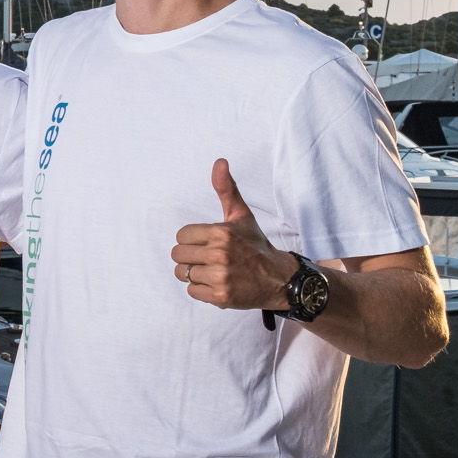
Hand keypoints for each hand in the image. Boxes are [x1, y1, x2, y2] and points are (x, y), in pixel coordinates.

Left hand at [170, 159, 294, 310]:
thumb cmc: (255, 246)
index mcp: (221, 233)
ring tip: (215, 271)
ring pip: (182, 273)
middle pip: (178, 255)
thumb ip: (226, 189)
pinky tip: (219, 284)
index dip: (193, 240)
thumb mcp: (241, 216)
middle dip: (191, 257)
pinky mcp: (221, 296)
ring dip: (195, 274)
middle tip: (211, 259)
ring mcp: (220, 277)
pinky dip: (202, 290)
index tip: (209, 243)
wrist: (280, 279)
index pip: (181, 236)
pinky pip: (192, 291)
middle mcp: (220, 254)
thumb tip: (219, 162)